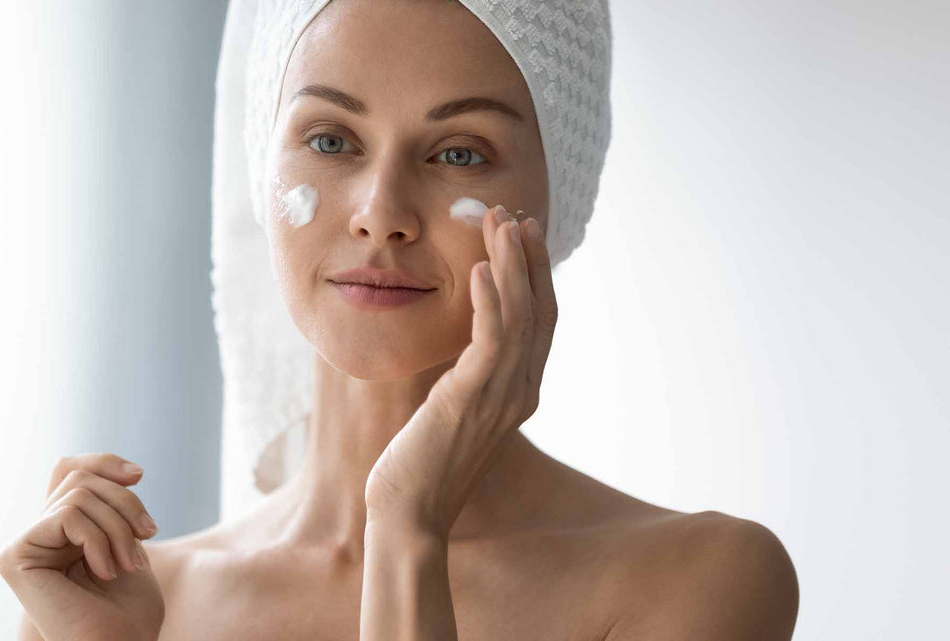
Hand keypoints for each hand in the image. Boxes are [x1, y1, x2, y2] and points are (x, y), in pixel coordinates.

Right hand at [0, 453, 165, 640]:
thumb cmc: (129, 613)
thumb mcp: (129, 543)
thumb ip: (113, 505)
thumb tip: (122, 471)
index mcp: (63, 533)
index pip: (71, 471)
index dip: (103, 463)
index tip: (139, 475)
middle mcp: (39, 536)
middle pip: (80, 480)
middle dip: (124, 503)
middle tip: (148, 535)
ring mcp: (25, 545)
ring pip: (78, 495)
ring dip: (118, 528)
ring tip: (128, 564)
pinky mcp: (15, 556)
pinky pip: (68, 516)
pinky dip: (97, 540)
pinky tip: (105, 571)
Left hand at [365, 207, 559, 536]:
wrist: (409, 513)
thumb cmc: (422, 463)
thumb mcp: (451, 408)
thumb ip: (466, 376)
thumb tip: (458, 344)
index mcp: (520, 393)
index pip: (540, 321)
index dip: (536, 274)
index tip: (523, 233)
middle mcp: (520, 392)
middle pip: (540, 310)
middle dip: (530, 259)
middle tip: (516, 215)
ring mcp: (501, 397)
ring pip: (521, 317)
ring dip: (512, 265)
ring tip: (500, 223)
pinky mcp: (471, 400)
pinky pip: (491, 341)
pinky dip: (490, 300)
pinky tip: (480, 268)